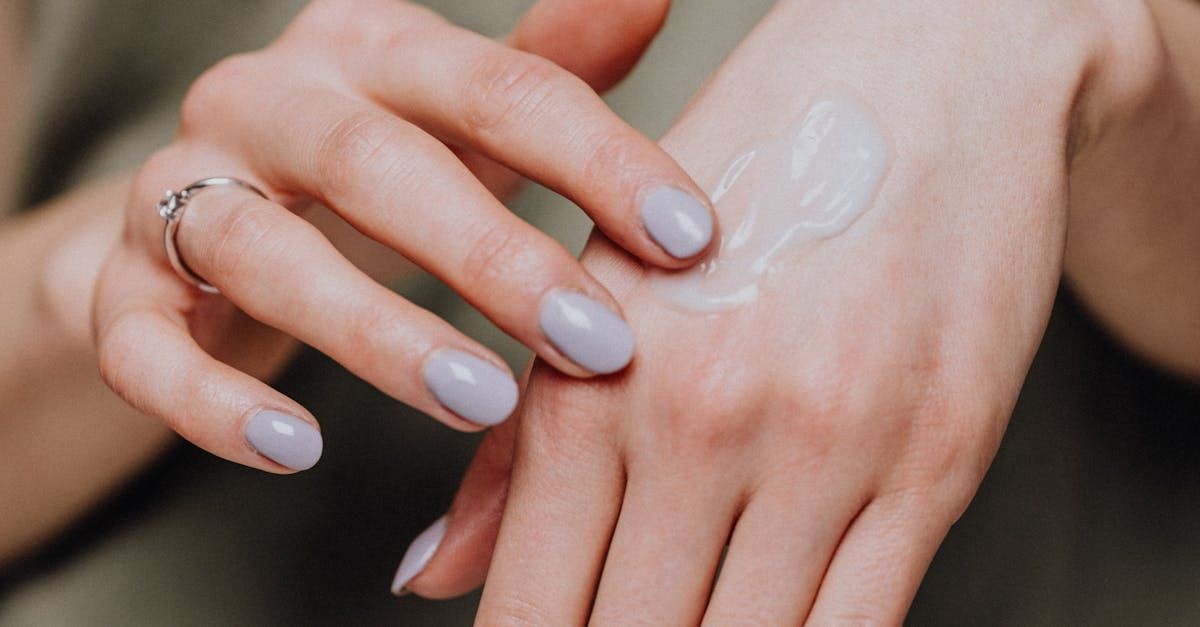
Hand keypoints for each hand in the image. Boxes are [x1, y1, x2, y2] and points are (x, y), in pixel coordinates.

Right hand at [91, 0, 710, 472]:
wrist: (208, 208)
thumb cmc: (377, 165)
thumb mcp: (462, 114)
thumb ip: (546, 69)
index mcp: (367, 47)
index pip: (496, 87)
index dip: (596, 160)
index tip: (688, 238)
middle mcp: (264, 101)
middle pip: (373, 162)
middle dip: (491, 256)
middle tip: (597, 344)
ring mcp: (178, 191)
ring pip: (260, 250)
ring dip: (375, 332)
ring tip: (480, 401)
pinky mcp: (120, 288)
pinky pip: (143, 345)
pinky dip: (214, 401)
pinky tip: (297, 449)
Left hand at [395, 0, 1162, 619]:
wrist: (927, 68)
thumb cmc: (745, 179)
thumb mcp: (606, 287)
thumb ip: (514, 450)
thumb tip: (426, 578)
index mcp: (591, 380)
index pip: (532, 597)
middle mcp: (695, 419)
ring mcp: (822, 444)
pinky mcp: (937, 459)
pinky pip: (861, 625)